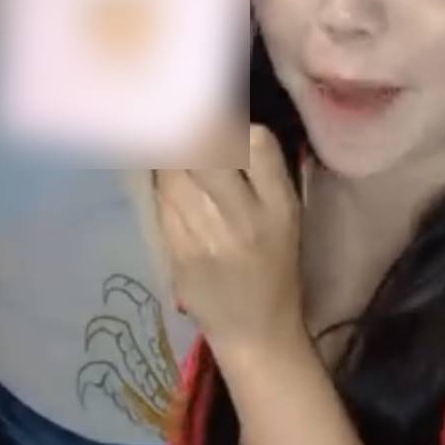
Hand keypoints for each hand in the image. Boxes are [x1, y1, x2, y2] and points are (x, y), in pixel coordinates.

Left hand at [156, 125, 303, 355]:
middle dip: (187, 130)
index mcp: (280, 206)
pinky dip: (160, 188)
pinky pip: (161, 204)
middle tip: (174, 120)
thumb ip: (262, 176)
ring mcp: (209, 236)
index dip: (229, 122)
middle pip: (206, 151)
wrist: (255, 332)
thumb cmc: (273, 269)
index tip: (212, 113)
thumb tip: (224, 124)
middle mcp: (246, 217)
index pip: (256, 142)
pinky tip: (163, 185)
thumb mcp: (285, 219)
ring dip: (166, 157)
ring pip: (175, 174)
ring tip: (163, 148)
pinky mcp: (180, 252)